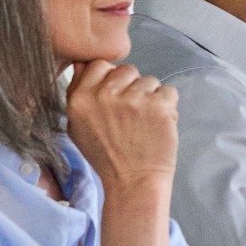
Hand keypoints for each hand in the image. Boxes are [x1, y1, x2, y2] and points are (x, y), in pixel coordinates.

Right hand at [59, 62, 177, 189]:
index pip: (99, 64)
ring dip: (150, 98)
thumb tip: (83, 63)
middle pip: (126, 69)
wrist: (133, 182)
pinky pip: (168, 91)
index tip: (115, 96)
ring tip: (144, 124)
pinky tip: (157, 125)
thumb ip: (78, 93)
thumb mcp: (77, 126)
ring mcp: (134, 99)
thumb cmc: (106, 157)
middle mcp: (105, 95)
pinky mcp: (159, 105)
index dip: (110, 79)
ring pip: (148, 80)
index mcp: (81, 98)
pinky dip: (167, 107)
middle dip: (131, 87)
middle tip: (131, 115)